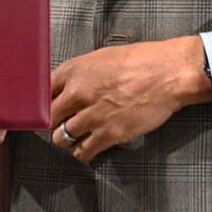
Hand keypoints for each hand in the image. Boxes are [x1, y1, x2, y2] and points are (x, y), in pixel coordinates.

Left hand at [48, 36, 210, 163]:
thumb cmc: (141, 61)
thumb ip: (80, 74)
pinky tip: (88, 147)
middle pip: (49, 118)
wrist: (169, 74)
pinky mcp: (108, 134)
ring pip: (61, 138)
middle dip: (54, 122)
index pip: (42, 92)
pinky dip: (82, 152)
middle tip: (62, 124)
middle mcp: (78, 93)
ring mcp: (92, 115)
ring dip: (66, 139)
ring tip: (75, 136)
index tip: (46, 108)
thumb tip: (66, 87)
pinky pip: (83, 151)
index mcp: (75, 70)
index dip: (43, 103)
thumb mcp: (102, 58)